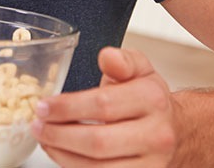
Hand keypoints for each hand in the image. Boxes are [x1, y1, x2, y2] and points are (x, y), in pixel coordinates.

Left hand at [32, 47, 178, 166]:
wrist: (177, 131)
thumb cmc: (149, 99)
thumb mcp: (139, 69)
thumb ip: (121, 60)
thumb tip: (107, 56)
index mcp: (152, 99)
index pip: (103, 105)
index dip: (67, 107)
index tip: (43, 106)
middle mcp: (156, 135)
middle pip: (98, 142)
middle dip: (59, 134)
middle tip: (37, 125)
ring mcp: (151, 164)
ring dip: (63, 155)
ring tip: (44, 139)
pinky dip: (75, 167)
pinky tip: (61, 153)